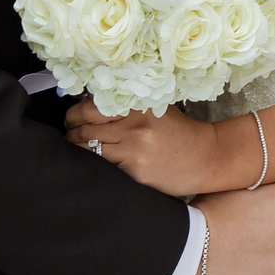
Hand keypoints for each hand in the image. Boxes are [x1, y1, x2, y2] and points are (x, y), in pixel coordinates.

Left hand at [66, 99, 249, 195]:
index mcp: (137, 105)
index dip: (74, 113)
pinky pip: (103, 167)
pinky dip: (93, 165)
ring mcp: (134, 150)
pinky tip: (92, 164)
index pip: (91, 106)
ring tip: (75, 148)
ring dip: (77, 149)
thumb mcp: (155, 108)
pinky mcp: (134, 172)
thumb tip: (88, 102)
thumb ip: (127, 104)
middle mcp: (134, 125)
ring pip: (88, 148)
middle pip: (85, 127)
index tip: (71, 118)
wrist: (206, 158)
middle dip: (71, 131)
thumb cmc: (178, 132)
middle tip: (69, 133)